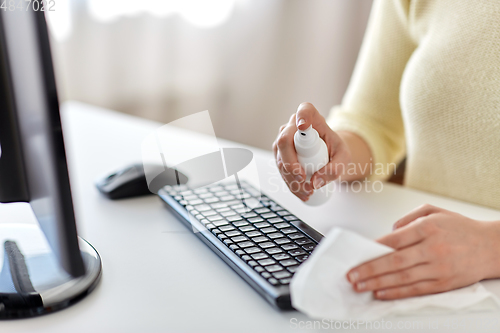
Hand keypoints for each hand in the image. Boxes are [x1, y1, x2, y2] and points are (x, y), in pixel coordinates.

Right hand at [272, 102, 350, 200]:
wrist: (330, 155)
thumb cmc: (336, 150)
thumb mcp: (343, 158)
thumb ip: (334, 169)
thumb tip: (315, 182)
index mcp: (313, 118)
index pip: (305, 111)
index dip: (302, 117)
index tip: (303, 126)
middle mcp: (294, 126)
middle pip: (284, 141)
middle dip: (290, 163)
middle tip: (303, 178)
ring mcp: (284, 139)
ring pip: (280, 158)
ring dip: (290, 178)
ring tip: (308, 191)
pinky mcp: (280, 154)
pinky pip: (280, 168)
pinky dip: (289, 183)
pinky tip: (300, 192)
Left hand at [346, 204, 499, 299]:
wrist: (491, 247)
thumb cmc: (460, 228)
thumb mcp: (435, 211)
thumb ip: (409, 217)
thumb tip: (390, 230)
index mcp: (428, 228)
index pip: (394, 239)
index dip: (373, 248)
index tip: (358, 253)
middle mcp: (433, 248)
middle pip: (394, 261)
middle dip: (369, 269)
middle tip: (351, 275)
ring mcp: (438, 268)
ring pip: (402, 278)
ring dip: (378, 284)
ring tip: (360, 286)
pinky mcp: (443, 283)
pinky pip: (415, 290)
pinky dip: (396, 293)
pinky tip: (381, 293)